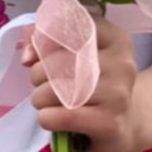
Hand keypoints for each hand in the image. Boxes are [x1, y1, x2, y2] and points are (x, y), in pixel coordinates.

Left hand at [21, 17, 144, 151]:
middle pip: (61, 60)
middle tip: (40, 84)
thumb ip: (44, 40)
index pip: (72, 25)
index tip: (38, 53)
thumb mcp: (76, 56)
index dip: (45, 38)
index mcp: (115, 39)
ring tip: (45, 103)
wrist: (124, 126)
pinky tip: (51, 118)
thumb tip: (28, 56)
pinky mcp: (110, 123)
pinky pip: (63, 116)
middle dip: (38, 73)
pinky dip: (47, 117)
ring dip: (39, 98)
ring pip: (58, 90)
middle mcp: (122, 63)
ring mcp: (118, 94)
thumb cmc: (92, 86)